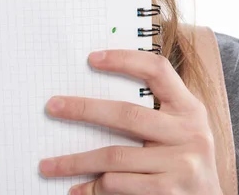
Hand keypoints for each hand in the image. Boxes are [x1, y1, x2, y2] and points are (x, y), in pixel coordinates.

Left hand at [40, 50, 221, 194]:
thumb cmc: (187, 162)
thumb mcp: (183, 130)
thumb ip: (157, 112)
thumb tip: (100, 98)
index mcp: (190, 109)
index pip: (158, 71)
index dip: (125, 60)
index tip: (92, 58)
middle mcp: (188, 132)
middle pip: (127, 114)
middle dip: (84, 109)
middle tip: (53, 106)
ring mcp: (180, 163)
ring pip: (115, 156)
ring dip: (76, 161)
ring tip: (48, 165)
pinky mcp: (168, 192)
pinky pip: (119, 184)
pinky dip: (93, 188)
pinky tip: (76, 189)